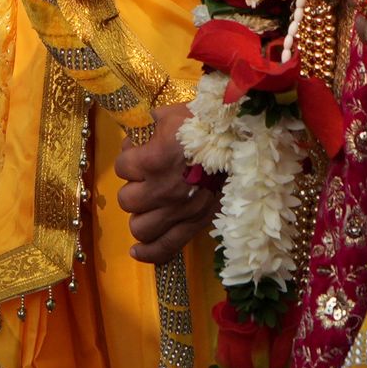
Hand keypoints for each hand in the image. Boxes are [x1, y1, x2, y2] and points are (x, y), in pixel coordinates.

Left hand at [116, 101, 218, 260]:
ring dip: (140, 216)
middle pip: (127, 200)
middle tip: (146, 180)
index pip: (122, 166)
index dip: (128, 159)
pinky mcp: (195, 224)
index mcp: (153, 159)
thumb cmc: (207, 123)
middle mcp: (162, 189)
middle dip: (133, 188)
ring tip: (149, 206)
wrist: (244, 141)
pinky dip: (148, 253)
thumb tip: (138, 133)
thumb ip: (149, 124)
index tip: (138, 153)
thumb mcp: (174, 114)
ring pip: (140, 227)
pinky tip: (137, 251)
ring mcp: (179, 210)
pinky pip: (164, 248)